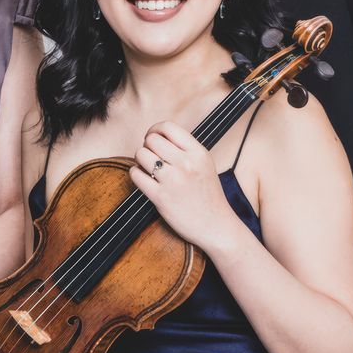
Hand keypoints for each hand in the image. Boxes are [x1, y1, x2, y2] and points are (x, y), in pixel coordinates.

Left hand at [129, 122, 238, 251]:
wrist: (216, 226)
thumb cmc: (208, 195)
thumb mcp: (204, 164)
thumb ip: (185, 149)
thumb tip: (157, 135)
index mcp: (198, 152)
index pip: (168, 127)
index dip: (155, 130)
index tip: (153, 138)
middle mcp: (186, 163)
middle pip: (151, 139)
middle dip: (147, 146)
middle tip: (151, 157)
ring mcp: (173, 180)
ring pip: (141, 154)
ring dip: (140, 160)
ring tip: (148, 169)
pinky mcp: (161, 197)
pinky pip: (136, 175)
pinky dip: (136, 174)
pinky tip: (144, 180)